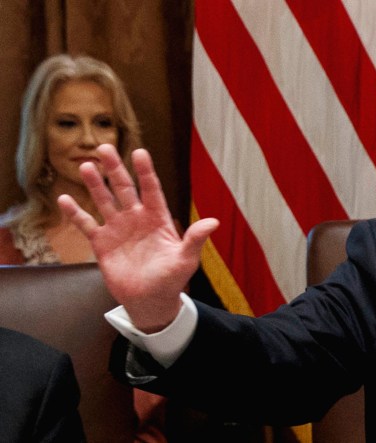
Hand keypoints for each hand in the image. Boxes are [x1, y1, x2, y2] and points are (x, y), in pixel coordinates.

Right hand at [57, 144, 218, 332]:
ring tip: (86, 166)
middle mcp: (136, 218)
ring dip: (95, 184)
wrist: (151, 300)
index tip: (140, 152)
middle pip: (124, 188)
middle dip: (115, 169)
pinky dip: (75, 213)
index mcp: (157, 218)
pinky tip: (64, 199)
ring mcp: (118, 228)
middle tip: (104, 148)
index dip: (145, 172)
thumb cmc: (172, 279)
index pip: (151, 189)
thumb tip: (214, 222)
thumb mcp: (186, 259)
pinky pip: (86, 224)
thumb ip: (195, 239)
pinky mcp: (102, 243)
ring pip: (104, 201)